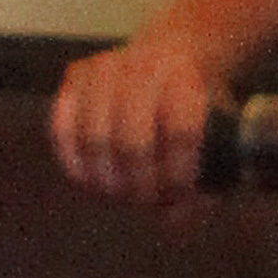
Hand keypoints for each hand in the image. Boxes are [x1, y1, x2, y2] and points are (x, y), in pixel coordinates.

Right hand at [50, 33, 220, 205]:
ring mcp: (104, 69)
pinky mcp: (74, 78)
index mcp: (186, 76)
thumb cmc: (190, 107)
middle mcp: (143, 66)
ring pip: (93, 140)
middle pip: (132, 144)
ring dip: (105, 180)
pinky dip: (75, 164)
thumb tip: (174, 221)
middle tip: (144, 200)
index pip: (181, 132)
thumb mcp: (214, 134)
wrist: (168, 55)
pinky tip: (92, 178)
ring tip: (120, 192)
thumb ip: (205, 182)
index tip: (176, 197)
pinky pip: (62, 132)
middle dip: (138, 185)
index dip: (177, 175)